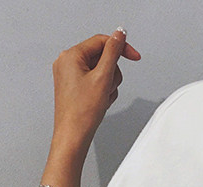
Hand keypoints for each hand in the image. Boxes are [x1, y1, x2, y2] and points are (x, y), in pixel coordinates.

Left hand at [50, 28, 140, 159]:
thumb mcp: (103, 77)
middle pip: (102, 57)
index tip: (134, 56)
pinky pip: (95, 81)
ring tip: (103, 97)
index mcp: (71, 56)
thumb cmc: (82, 112)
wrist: (73, 135)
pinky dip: (102, 90)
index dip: (120, 48)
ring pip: (100, 71)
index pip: (101, 41)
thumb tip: (119, 34)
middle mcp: (67, 62)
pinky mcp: (74, 87)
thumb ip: (113, 52)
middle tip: (108, 87)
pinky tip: (100, 101)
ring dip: (108, 83)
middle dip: (112, 72)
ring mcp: (69, 75)